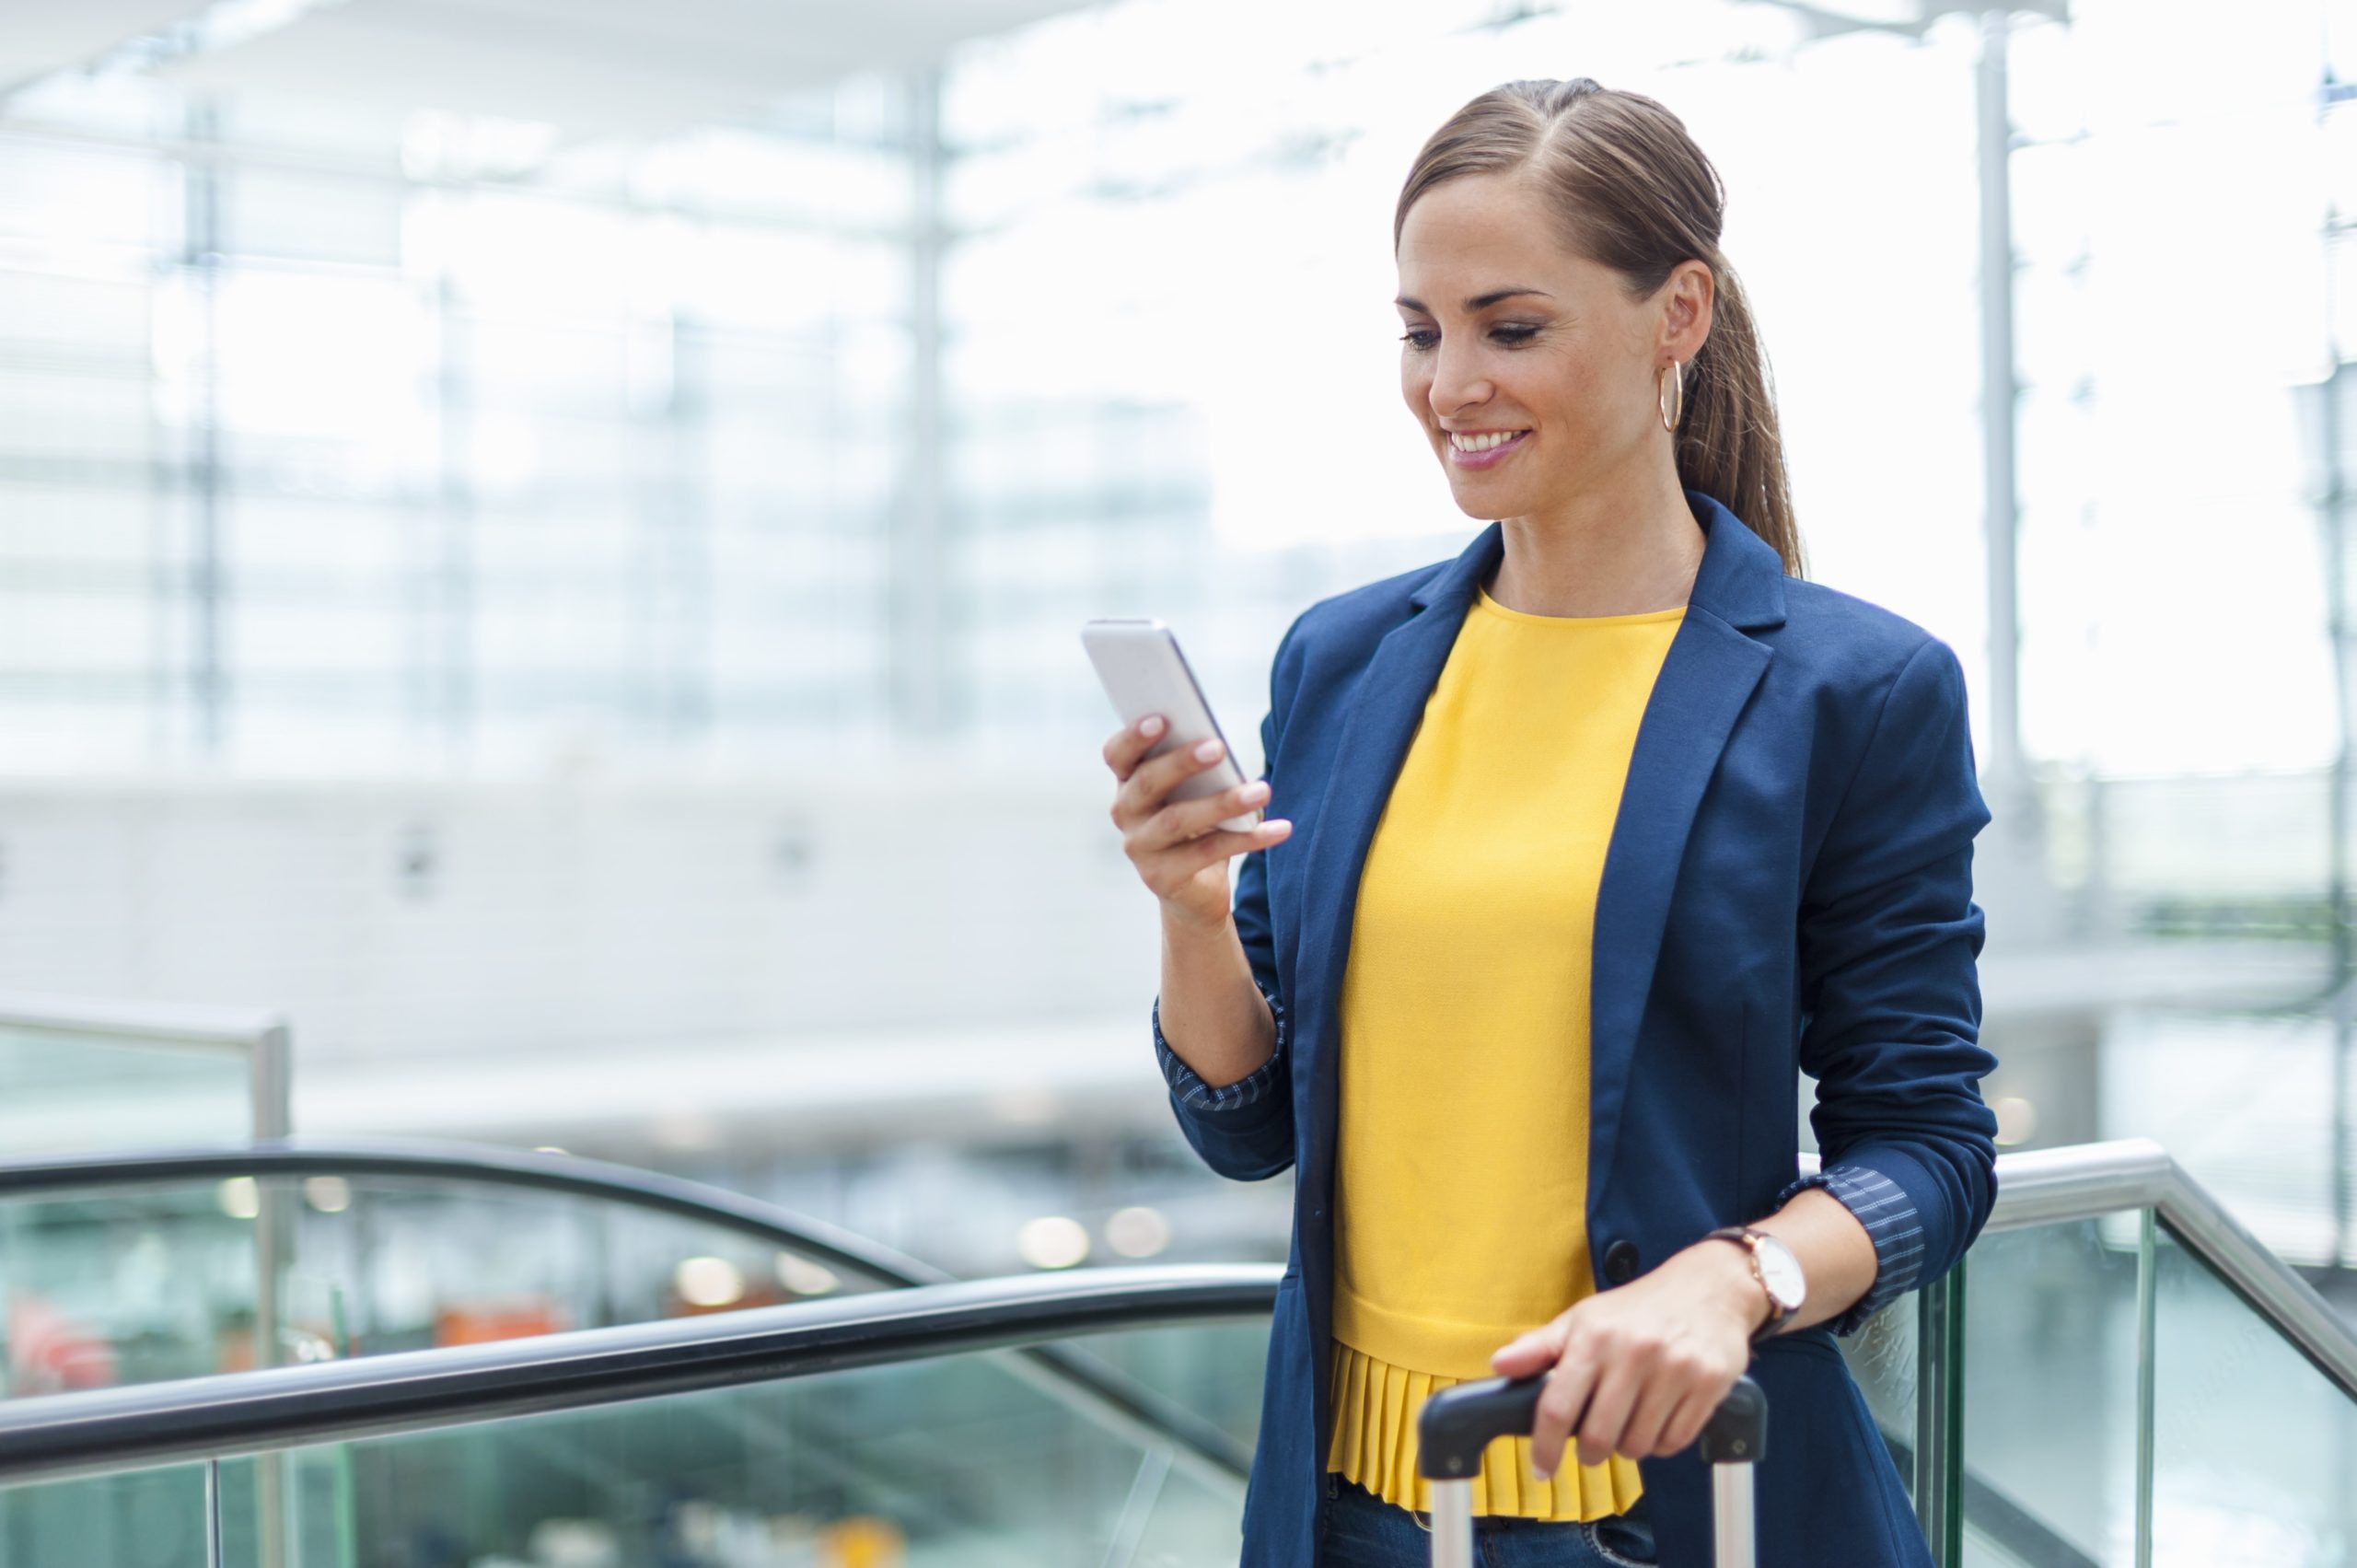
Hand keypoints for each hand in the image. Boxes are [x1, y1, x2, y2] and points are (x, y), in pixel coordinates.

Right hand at [1103, 716, 1292, 927]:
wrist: (1194, 891)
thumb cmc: (1198, 826)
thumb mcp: (1194, 794)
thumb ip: (1198, 771)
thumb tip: (1221, 748)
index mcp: (1129, 782)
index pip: (1117, 755)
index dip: (1133, 737)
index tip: (1162, 719)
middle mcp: (1125, 813)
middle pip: (1147, 783)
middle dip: (1183, 762)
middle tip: (1219, 747)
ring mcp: (1140, 848)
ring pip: (1177, 820)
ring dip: (1223, 803)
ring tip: (1263, 791)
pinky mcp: (1161, 878)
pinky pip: (1207, 853)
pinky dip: (1247, 839)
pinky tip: (1280, 829)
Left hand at [1488, 1241, 1764, 1474]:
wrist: (1708, 1287)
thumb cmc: (1638, 1309)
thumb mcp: (1584, 1318)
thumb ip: (1540, 1346)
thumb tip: (1500, 1365)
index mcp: (1595, 1336)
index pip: (1558, 1407)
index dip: (1545, 1446)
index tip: (1542, 1467)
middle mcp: (1634, 1352)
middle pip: (1598, 1436)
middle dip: (1590, 1452)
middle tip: (1592, 1445)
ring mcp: (1675, 1369)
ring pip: (1638, 1445)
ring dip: (1628, 1447)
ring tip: (1628, 1424)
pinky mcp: (1709, 1384)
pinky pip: (1675, 1442)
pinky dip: (1661, 1443)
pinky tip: (1657, 1421)